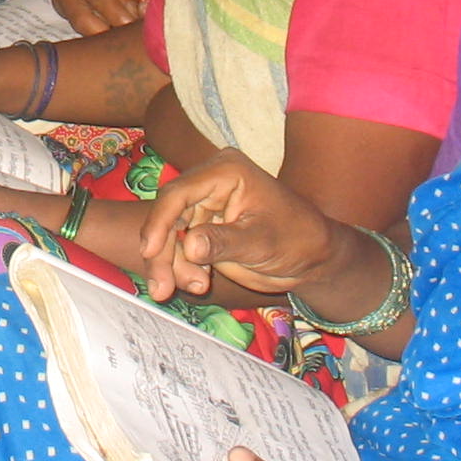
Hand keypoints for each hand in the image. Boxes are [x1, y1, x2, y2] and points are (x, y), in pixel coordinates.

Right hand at [137, 149, 333, 301]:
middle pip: (167, 216)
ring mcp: (203, 206)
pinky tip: (196, 283)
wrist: (311, 257)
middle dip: (163, 253)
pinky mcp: (202, 228)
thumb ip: (223, 242)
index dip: (159, 222)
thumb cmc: (296, 239)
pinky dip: (181, 268)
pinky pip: (179, 247)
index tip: (149, 251)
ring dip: (172, 265)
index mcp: (224, 172)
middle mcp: (207, 184)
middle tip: (162, 288)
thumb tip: (188, 245)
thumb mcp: (261, 242)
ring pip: (169, 236)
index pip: (179, 193)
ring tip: (197, 287)